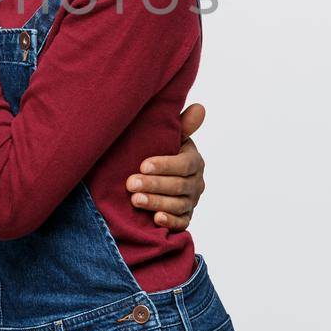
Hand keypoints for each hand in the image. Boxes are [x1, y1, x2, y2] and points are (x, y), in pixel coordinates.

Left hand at [127, 103, 206, 229]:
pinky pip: (182, 223)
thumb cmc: (161, 153)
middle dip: (154, 184)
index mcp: (194, 160)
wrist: (155, 178)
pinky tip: (156, 218)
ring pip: (178, 204)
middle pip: (178, 185)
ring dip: (157, 202)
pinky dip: (170, 221)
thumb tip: (200, 107)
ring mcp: (191, 201)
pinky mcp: (185, 217)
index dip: (164, 165)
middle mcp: (196, 182)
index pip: (184, 164)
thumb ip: (183, 124)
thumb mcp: (170, 138)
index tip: (143, 165)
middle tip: (131, 183)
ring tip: (135, 200)